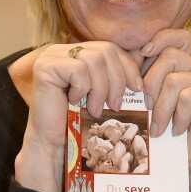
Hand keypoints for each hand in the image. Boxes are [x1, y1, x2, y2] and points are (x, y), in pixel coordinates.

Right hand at [10, 42, 142, 191]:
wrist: (53, 144)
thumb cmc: (78, 121)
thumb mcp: (103, 93)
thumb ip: (116, 76)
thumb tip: (145, 62)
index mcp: (77, 51)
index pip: (111, 48)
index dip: (128, 67)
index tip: (137, 88)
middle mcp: (62, 49)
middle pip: (105, 50)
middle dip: (117, 80)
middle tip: (115, 105)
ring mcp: (51, 56)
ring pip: (94, 60)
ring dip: (101, 89)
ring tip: (95, 108)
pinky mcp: (45, 67)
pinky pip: (78, 69)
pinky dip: (83, 89)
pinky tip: (75, 102)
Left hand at [138, 30, 190, 191]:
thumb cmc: (169, 131)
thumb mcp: (153, 97)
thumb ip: (146, 74)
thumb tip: (127, 54)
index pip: (177, 35)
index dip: (157, 41)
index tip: (141, 56)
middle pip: (169, 55)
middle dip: (150, 82)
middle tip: (147, 107)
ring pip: (173, 79)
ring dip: (160, 107)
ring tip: (159, 125)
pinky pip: (185, 97)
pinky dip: (175, 116)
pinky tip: (176, 130)